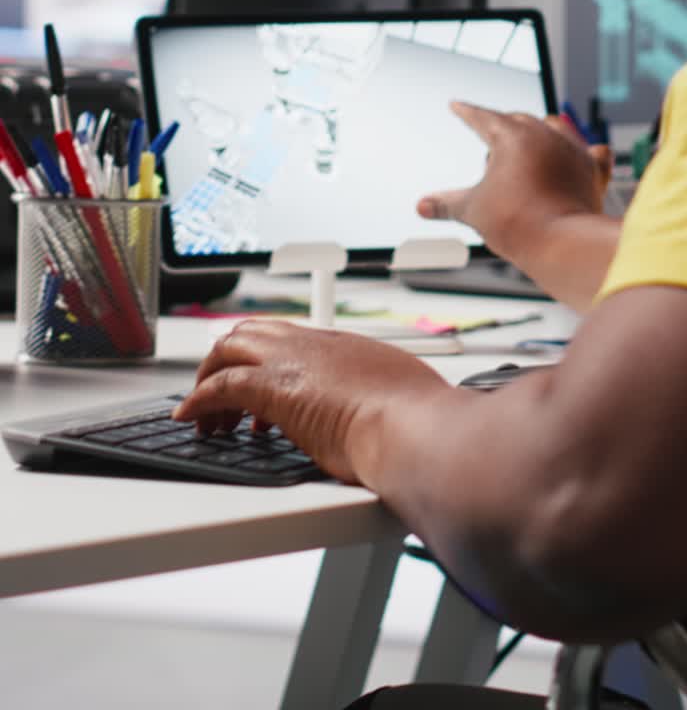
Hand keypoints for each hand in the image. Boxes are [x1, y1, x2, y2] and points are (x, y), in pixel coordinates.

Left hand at [173, 320, 445, 482]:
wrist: (413, 429)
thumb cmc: (419, 422)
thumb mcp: (404, 396)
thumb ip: (389, 398)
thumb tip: (399, 414)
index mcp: (344, 346)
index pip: (292, 340)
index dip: (270, 360)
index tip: (264, 392)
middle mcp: (313, 345)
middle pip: (254, 333)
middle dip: (231, 360)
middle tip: (226, 400)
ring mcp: (291, 362)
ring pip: (230, 348)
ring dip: (212, 378)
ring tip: (207, 416)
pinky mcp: (271, 388)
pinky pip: (218, 386)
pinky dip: (198, 399)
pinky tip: (190, 418)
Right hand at [417, 103, 612, 269]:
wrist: (561, 242)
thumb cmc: (518, 223)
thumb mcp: (473, 210)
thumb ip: (446, 204)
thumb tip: (422, 206)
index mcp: (511, 136)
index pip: (482, 117)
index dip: (466, 112)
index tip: (457, 105)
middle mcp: (544, 134)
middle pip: (517, 120)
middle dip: (502, 127)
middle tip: (490, 142)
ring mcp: (571, 150)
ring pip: (555, 127)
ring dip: (541, 131)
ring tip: (531, 143)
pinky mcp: (592, 171)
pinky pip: (592, 152)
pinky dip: (585, 152)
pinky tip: (585, 152)